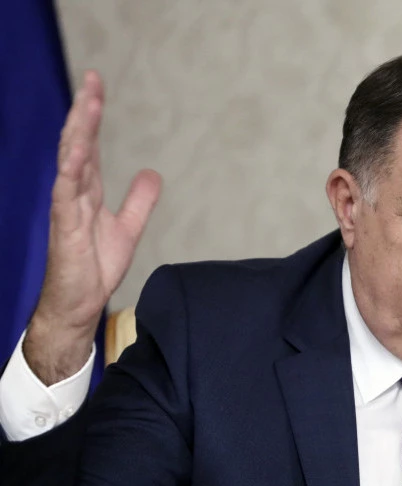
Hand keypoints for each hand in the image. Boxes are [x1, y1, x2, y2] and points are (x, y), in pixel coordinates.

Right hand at [24, 71, 160, 384]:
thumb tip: (151, 172)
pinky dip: (71, 169)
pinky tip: (77, 149)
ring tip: (88, 103)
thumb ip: (138, 200)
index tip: (96, 85)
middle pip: (78, 143)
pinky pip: (65, 192)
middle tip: (92, 79)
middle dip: (84, 111)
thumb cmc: (94, 267)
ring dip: (79, 131)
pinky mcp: (64, 226)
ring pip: (70, 160)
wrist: (80, 303)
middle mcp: (74, 192)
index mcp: (87, 190)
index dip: (92, 115)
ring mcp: (66, 207)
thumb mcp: (127, 227)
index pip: (89, 144)